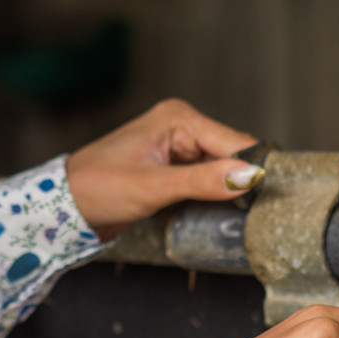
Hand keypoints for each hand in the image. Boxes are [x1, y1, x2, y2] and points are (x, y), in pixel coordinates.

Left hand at [66, 99, 262, 239]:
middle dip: (243, 183)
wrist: (66, 207)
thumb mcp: (152, 187)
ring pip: (222, 172)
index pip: (235, 141)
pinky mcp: (173, 172)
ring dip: (230, 193)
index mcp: (179, 118)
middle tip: (258, 215)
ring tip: (244, 219)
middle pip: (232, 156)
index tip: (273, 199)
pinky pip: (206, 183)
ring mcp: (178, 150)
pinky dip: (214, 198)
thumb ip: (201, 182)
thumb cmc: (98, 188)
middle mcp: (182, 128)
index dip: (255, 169)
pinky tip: (222, 215)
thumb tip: (250, 177)